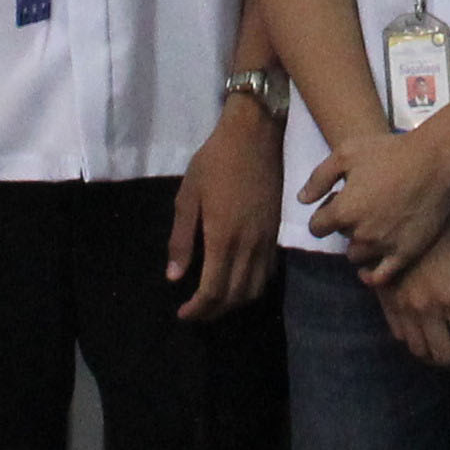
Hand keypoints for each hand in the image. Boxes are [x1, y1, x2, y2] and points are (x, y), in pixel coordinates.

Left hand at [169, 99, 281, 318]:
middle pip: (235, 296)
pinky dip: (252, 287)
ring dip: (234, 303)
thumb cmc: (214, 162)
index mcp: (224, 237)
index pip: (213, 290)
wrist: (254, 135)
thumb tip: (174, 277)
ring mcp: (267, 240)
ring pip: (255, 289)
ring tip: (214, 302)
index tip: (183, 314)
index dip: (198, 309)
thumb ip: (181, 240)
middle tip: (194, 313)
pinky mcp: (275, 233)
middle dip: (214, 312)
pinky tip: (237, 282)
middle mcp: (249, 245)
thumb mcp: (187, 196)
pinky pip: (268, 273)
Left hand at [304, 120, 449, 274]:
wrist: (434, 161)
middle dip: (345, 225)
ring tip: (374, 225)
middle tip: (363, 207)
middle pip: (340, 238)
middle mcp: (361, 233)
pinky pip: (380, 277)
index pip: (317, 227)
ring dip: (360, 243)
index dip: (324, 213)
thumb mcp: (346, 153)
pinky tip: (368, 268)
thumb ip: (319, 178)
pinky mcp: (405, 254)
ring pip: (357, 256)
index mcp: (343, 211)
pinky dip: (370, 276)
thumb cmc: (388, 152)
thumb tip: (302, 200)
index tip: (337, 202)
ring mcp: (384, 246)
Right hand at [376, 230, 449, 373]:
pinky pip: (403, 339)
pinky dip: (419, 348)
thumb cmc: (446, 236)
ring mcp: (405, 311)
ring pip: (422, 352)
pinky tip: (430, 344)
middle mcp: (427, 312)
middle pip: (446, 356)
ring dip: (441, 362)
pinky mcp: (389, 306)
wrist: (401, 220)